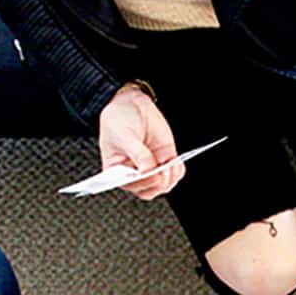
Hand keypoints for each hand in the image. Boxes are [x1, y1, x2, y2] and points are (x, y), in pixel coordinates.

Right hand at [98, 84, 183, 200]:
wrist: (131, 103)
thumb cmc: (118, 119)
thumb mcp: (124, 136)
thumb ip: (137, 154)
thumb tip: (148, 171)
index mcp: (118, 171)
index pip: (130, 185)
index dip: (140, 183)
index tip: (146, 173)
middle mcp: (135, 172)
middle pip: (149, 190)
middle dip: (157, 183)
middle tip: (159, 170)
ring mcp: (151, 167)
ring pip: (163, 185)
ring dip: (169, 178)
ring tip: (167, 164)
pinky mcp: (164, 160)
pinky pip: (175, 174)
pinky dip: (177, 171)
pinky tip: (174, 162)